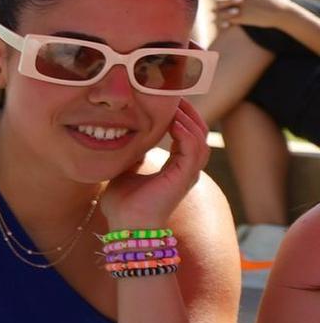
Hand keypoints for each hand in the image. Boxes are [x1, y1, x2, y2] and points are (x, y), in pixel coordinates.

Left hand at [100, 99, 209, 230]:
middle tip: (174, 94)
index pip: (186, 135)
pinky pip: (193, 149)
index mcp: (175, 168)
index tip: (167, 100)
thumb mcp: (125, 171)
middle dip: (188, 111)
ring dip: (189, 118)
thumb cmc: (123, 204)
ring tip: (175, 103)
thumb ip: (131, 155)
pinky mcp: (184, 178)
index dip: (180, 115)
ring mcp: (187, 174)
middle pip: (198, 132)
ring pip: (200, 138)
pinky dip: (186, 133)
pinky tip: (173, 121)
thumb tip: (124, 139)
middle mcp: (186, 170)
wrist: (125, 227)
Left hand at [215, 0, 303, 31]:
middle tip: (216, 8)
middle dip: (219, 4)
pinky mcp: (243, 18)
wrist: (283, 13)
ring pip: (223, 10)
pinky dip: (225, 23)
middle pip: (223, 0)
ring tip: (216, 17)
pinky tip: (224, 26)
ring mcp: (241, 8)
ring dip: (220, 13)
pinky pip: (229, 21)